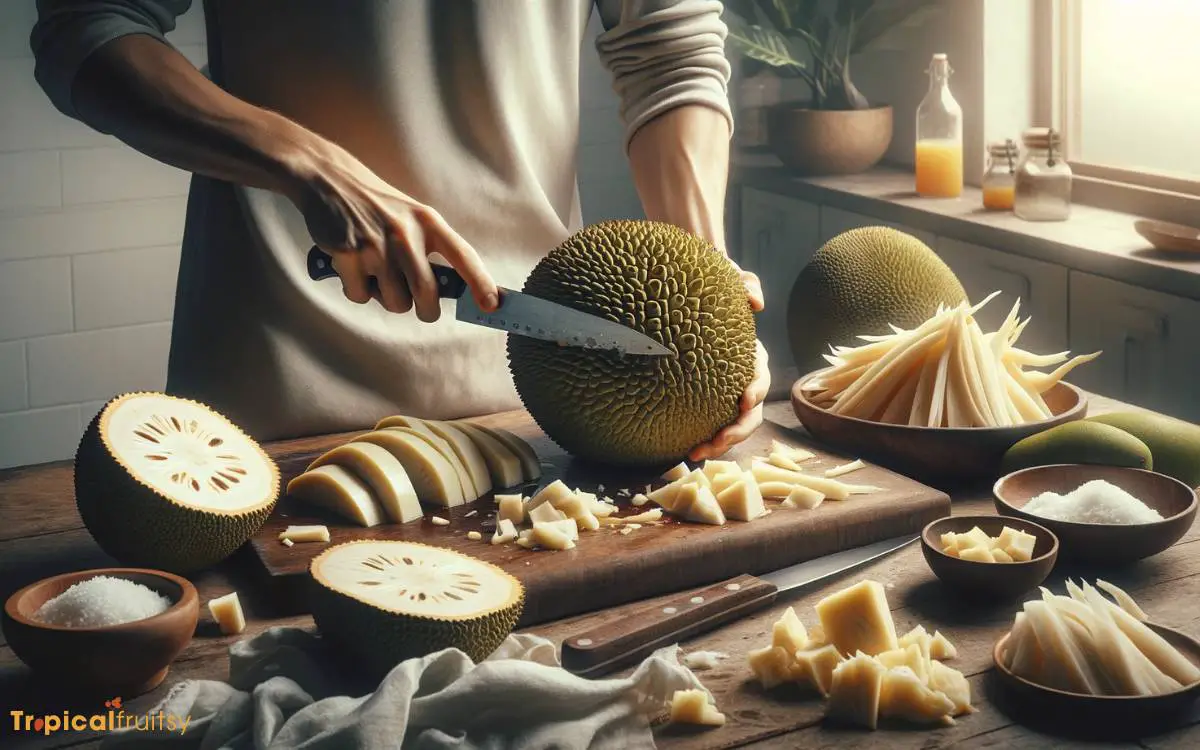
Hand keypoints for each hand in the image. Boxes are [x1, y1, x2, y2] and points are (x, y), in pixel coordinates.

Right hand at [289, 143, 497, 320]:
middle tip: (420, 306)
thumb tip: (453, 291)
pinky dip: (358, 292)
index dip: (480, 283)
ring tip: (378, 276)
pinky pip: (360, 296)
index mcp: (428, 222)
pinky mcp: (348, 254)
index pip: (463, 256)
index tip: (492, 305)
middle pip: (426, 294)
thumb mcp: (412, 216)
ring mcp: (376, 245)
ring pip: (394, 301)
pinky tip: (353, 270)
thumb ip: (432, 248)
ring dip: (388, 299)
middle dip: (426, 310)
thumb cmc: (378, 206)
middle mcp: (405, 234)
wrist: (330, 180)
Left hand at [689, 265, 769, 461]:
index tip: (744, 400)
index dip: (756, 390)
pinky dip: (702, 440)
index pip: (759, 376)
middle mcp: (741, 378)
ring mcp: (725, 393)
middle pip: (751, 412)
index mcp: (750, 356)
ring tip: (697, 452)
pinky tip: (683, 448)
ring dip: (721, 443)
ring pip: (732, 425)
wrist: (688, 299)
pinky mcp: (707, 403)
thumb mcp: (730, 279)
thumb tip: (756, 300)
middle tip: (719, 440)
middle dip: (738, 430)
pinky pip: (710, 425)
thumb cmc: (712, 290)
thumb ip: (746, 283)